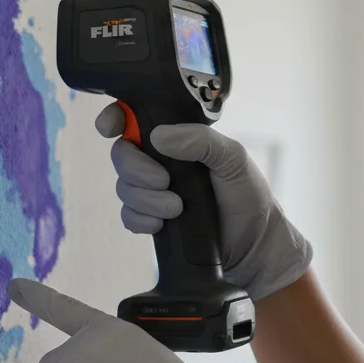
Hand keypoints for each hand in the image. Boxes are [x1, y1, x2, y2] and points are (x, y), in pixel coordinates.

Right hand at [96, 104, 312, 301]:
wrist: (253, 245)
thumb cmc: (248, 196)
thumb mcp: (233, 158)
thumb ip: (201, 140)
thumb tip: (159, 136)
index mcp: (180, 138)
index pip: (136, 117)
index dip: (115, 118)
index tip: (110, 127)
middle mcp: (162, 161)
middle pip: (122, 154)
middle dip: (137, 169)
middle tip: (164, 181)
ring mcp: (154, 191)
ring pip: (124, 187)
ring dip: (146, 199)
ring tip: (176, 208)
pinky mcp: (152, 219)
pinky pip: (128, 215)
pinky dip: (142, 219)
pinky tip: (162, 224)